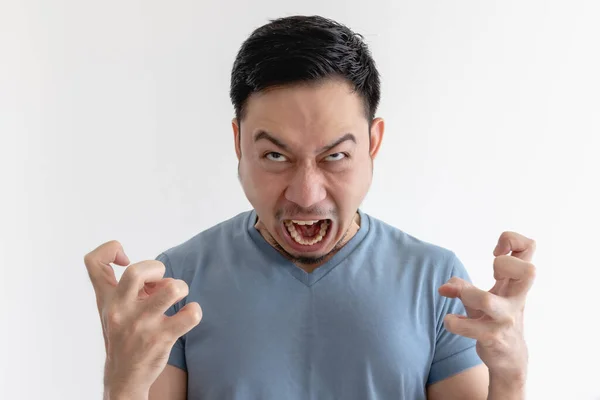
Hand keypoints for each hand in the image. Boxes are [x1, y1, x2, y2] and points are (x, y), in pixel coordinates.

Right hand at [84, 241, 201, 395]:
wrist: (124, 377)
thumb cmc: (122, 334)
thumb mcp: (110, 308)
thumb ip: (123, 284)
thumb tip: (156, 273)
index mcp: (107, 298)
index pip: (93, 262)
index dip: (110, 249)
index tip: (124, 258)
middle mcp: (120, 309)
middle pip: (135, 271)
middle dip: (156, 268)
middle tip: (159, 282)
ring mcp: (141, 324)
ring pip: (172, 289)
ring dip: (180, 287)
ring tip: (177, 297)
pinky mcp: (161, 338)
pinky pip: (190, 314)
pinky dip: (195, 311)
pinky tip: (187, 315)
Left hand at [438, 232, 535, 382]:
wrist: (508, 358)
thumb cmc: (496, 319)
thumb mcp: (486, 297)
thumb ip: (464, 286)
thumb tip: (444, 287)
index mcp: (517, 283)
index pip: (529, 248)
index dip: (512, 240)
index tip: (497, 252)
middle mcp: (516, 298)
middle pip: (529, 271)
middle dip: (504, 264)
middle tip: (493, 274)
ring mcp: (506, 318)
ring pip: (487, 301)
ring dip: (466, 295)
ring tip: (456, 296)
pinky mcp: (493, 336)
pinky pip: (470, 327)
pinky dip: (454, 322)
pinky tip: (451, 321)